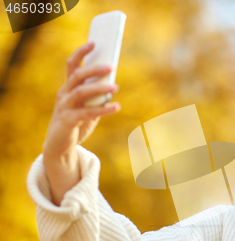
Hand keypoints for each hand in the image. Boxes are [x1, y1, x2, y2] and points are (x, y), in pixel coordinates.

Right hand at [42, 41, 119, 159]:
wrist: (60, 146)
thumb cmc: (76, 123)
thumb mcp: (87, 107)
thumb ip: (97, 97)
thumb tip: (113, 86)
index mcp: (68, 87)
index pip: (72, 64)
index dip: (81, 52)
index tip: (94, 42)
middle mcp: (64, 94)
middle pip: (77, 75)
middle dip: (94, 69)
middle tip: (111, 66)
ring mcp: (64, 107)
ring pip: (81, 92)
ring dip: (99, 88)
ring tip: (116, 87)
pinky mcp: (67, 121)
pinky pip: (87, 113)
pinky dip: (103, 109)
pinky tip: (116, 107)